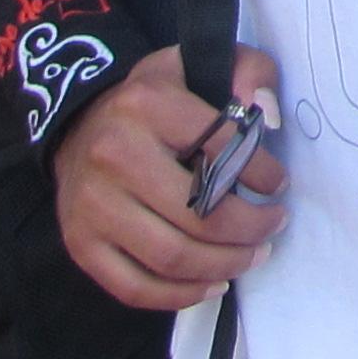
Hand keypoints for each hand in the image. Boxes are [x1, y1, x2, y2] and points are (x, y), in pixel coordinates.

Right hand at [52, 43, 285, 311]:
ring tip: (252, 256)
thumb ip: (247, 70)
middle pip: (200, 215)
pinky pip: (135, 287)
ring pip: (172, 257)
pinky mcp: (81, 242)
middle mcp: (114, 155)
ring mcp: (93, 205)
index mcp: (148, 105)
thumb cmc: (151, 99)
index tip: (279, 184)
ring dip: (225, 266)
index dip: (262, 173)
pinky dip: (182, 295)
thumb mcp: (196, 63)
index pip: (221, 149)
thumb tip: (267, 114)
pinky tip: (213, 284)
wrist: (78, 124)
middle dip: (250, 229)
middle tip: (272, 226)